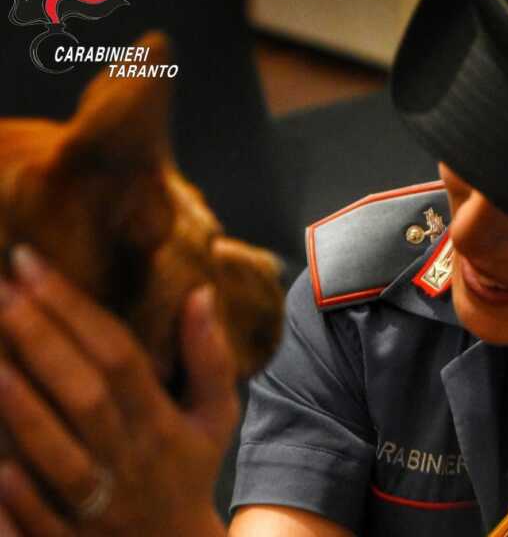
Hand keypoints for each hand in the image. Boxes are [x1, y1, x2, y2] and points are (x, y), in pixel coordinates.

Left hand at [0, 245, 237, 536]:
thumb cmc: (189, 471)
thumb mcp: (216, 416)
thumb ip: (209, 357)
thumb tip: (199, 293)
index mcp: (163, 423)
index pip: (120, 357)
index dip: (76, 310)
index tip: (32, 265)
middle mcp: (130, 457)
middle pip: (85, 393)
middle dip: (39, 338)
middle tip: (1, 288)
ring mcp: (97, 501)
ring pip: (53, 449)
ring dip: (18, 401)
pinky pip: (32, 512)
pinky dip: (9, 484)